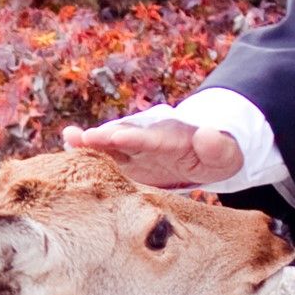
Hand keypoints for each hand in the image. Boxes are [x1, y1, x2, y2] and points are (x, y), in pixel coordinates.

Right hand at [60, 115, 243, 191]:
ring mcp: (136, 149)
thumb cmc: (219, 155)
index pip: (152, 139)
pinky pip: (107, 155)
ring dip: (91, 142)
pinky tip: (69, 149)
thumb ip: (217, 146)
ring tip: (69, 137)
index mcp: (173, 138)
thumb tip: (208, 134)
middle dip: (104, 137)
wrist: (206, 154)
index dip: (135, 139)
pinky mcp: (128, 160)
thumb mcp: (226, 153)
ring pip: (110, 143)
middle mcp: (149, 138)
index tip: (117, 137)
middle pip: (124, 136)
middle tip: (82, 138)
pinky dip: (89, 152)